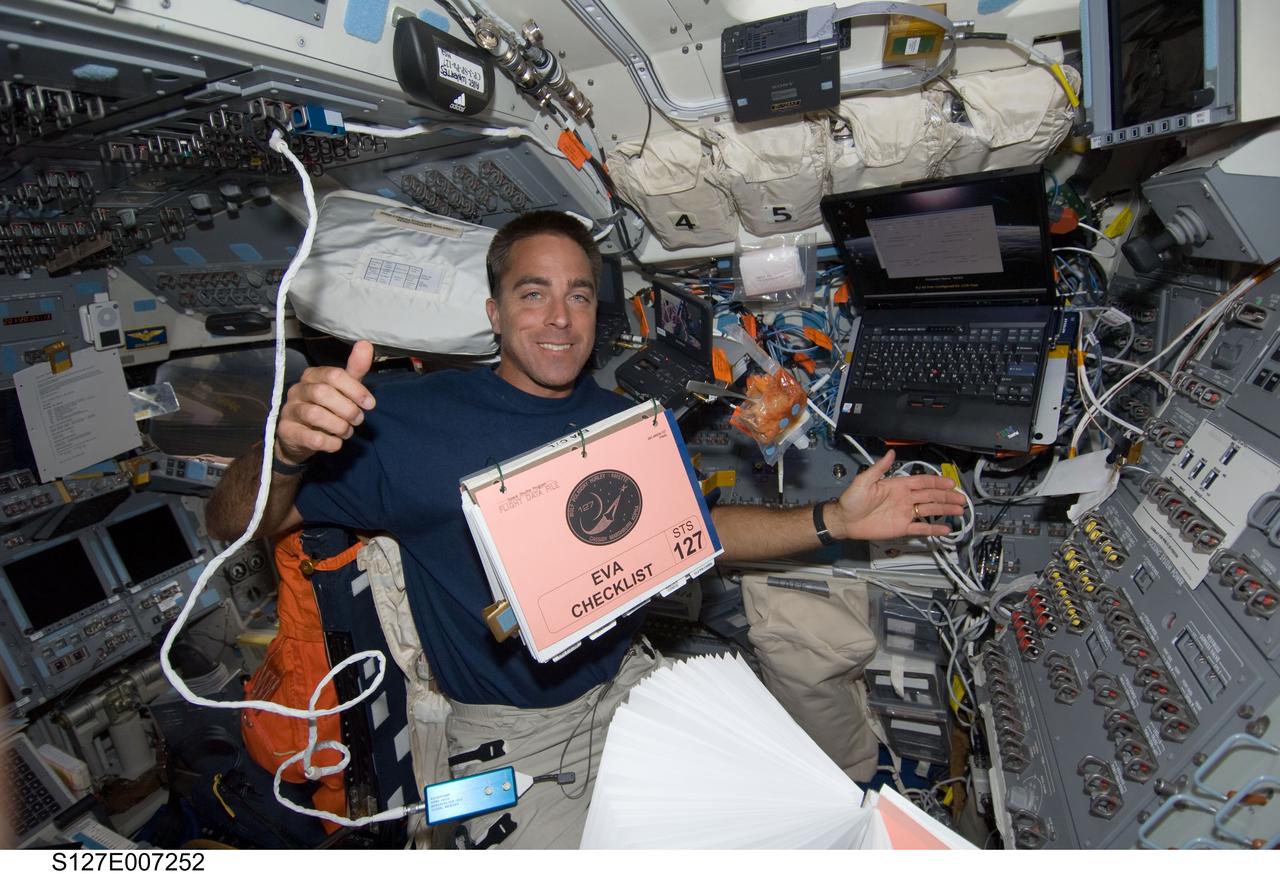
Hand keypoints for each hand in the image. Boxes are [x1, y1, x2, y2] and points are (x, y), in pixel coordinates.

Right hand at [275, 340, 374, 464]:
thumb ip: (354, 369)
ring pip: (315, 414)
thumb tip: (366, 343)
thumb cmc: (325, 408)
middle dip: (348, 409)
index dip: (356, 390)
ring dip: (339, 426)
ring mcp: (290, 411)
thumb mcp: (342, 388)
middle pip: (323, 393)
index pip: (334, 375)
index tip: (370, 404)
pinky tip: (336, 443)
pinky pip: (312, 438)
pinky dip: (330, 442)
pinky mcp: (287, 432)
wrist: (299, 438)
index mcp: (312, 376)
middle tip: (358, 420)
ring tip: (347, 432)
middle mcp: (297, 390)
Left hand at [826, 449, 966, 540]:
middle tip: (961, 498)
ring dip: (944, 510)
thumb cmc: (852, 500)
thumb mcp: (864, 480)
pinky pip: (920, 528)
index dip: (936, 482)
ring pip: (929, 511)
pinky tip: (945, 528)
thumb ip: (879, 468)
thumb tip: (890, 452)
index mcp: (898, 486)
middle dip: (946, 496)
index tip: (950, 483)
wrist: (845, 520)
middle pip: (930, 496)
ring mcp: (904, 513)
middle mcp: (904, 499)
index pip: (922, 482)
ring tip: (959, 511)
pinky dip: (933, 528)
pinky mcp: (901, 527)